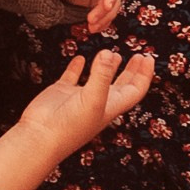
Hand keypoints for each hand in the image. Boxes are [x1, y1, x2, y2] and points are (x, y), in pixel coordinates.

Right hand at [13, 48, 155, 167]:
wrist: (40, 137)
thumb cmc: (69, 126)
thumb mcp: (92, 99)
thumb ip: (102, 75)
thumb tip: (110, 52)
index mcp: (111, 106)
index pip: (135, 90)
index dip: (144, 75)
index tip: (149, 57)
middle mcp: (98, 101)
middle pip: (121, 85)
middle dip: (132, 70)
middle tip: (139, 55)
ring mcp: (80, 96)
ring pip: (98, 79)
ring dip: (107, 67)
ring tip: (114, 54)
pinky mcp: (62, 92)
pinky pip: (72, 76)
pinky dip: (77, 67)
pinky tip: (80, 58)